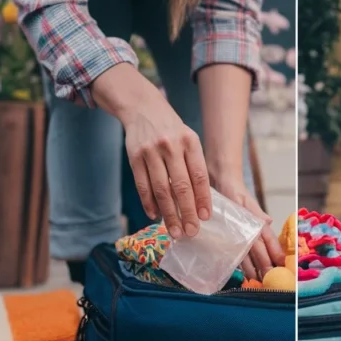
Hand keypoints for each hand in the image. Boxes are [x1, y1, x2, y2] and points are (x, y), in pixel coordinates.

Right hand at [92, 64, 211, 238]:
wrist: (143, 108)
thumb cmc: (173, 130)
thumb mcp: (189, 140)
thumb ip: (195, 166)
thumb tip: (200, 202)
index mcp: (190, 143)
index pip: (199, 176)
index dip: (203, 199)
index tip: (206, 218)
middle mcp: (171, 146)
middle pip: (180, 186)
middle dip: (187, 212)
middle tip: (191, 232)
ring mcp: (151, 152)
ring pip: (161, 189)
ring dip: (168, 214)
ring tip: (174, 231)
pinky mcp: (134, 157)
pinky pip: (142, 185)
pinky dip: (149, 203)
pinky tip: (155, 216)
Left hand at [214, 178, 284, 279]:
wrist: (222, 185)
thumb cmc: (236, 191)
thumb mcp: (244, 200)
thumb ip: (256, 212)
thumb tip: (269, 221)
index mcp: (258, 224)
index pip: (269, 241)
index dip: (275, 252)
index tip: (281, 264)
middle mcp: (252, 232)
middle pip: (260, 251)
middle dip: (266, 265)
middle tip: (269, 279)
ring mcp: (243, 236)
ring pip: (250, 254)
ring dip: (254, 267)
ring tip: (256, 280)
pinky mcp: (232, 238)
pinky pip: (239, 253)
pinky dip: (242, 263)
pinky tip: (244, 273)